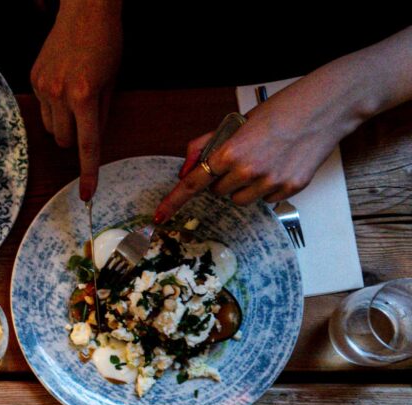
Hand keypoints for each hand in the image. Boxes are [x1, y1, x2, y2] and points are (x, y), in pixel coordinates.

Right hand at [30, 0, 121, 199]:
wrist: (85, 10)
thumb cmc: (106, 43)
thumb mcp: (112, 81)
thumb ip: (102, 114)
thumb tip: (92, 141)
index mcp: (85, 96)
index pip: (87, 145)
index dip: (88, 172)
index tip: (86, 194)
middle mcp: (60, 93)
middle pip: (65, 141)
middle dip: (75, 139)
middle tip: (86, 120)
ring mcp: (43, 86)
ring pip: (52, 128)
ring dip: (63, 124)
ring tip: (74, 97)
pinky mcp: (33, 80)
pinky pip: (43, 108)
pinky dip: (54, 105)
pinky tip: (62, 83)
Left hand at [154, 80, 349, 222]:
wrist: (326, 107)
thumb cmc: (281, 110)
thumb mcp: (236, 123)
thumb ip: (205, 146)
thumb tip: (185, 169)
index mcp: (230, 152)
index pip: (193, 183)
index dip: (173, 201)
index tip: (160, 215)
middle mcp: (248, 171)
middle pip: (218, 192)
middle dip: (223, 179)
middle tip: (242, 157)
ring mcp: (270, 183)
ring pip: (239, 200)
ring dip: (243, 187)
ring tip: (262, 162)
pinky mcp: (290, 189)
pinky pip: (265, 200)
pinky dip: (267, 188)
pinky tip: (279, 166)